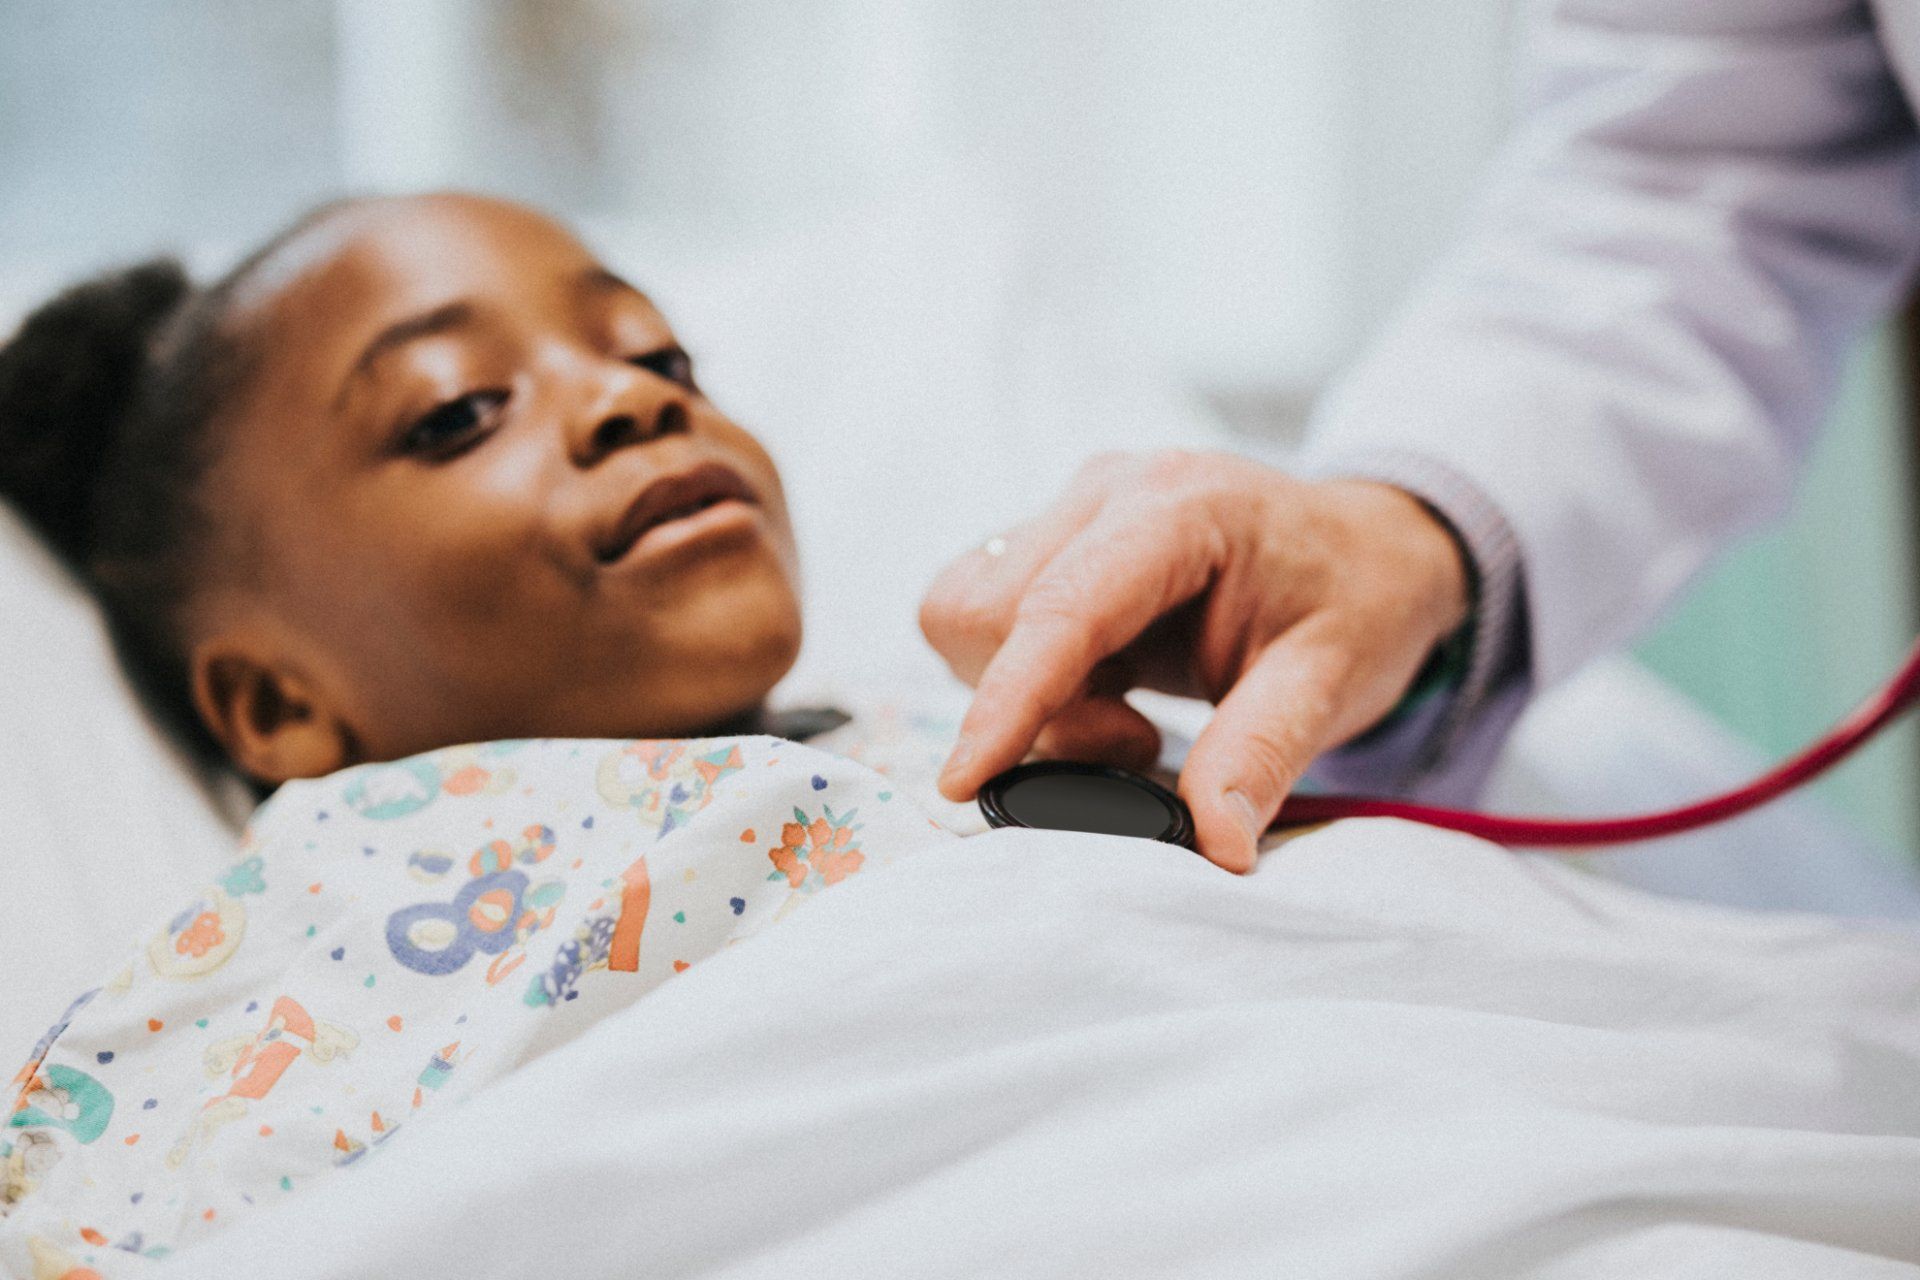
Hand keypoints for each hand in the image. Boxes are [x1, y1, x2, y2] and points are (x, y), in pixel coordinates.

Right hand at [919, 450, 1469, 871]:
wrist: (1367, 550)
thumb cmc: (1357, 602)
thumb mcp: (1334, 682)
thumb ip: (1262, 756)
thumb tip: (1213, 846)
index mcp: (1180, 506)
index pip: (1062, 606)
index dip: (1007, 698)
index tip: (964, 782)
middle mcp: (1108, 491)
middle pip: (989, 614)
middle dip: (1039, 708)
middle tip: (1139, 739)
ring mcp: (1073, 509)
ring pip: (968, 617)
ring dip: (1026, 694)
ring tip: (1126, 711)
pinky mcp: (1052, 540)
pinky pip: (983, 620)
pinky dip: (1025, 679)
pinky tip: (1105, 686)